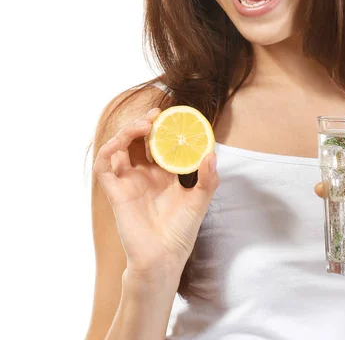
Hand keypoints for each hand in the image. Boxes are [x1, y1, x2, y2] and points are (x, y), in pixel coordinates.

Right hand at [93, 108, 218, 277]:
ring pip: (119, 148)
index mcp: (163, 174)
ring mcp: (128, 182)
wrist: (164, 258)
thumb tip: (212, 154)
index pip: (159, 144)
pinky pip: (104, 166)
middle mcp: (144, 175)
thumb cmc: (181, 232)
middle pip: (138, 141)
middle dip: (144, 124)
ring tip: (144, 125)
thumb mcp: (200, 200)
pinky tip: (120, 142)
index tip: (172, 115)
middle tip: (157, 114)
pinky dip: (108, 150)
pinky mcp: (115, 192)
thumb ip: (208, 178)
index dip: (162, 128)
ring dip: (127, 131)